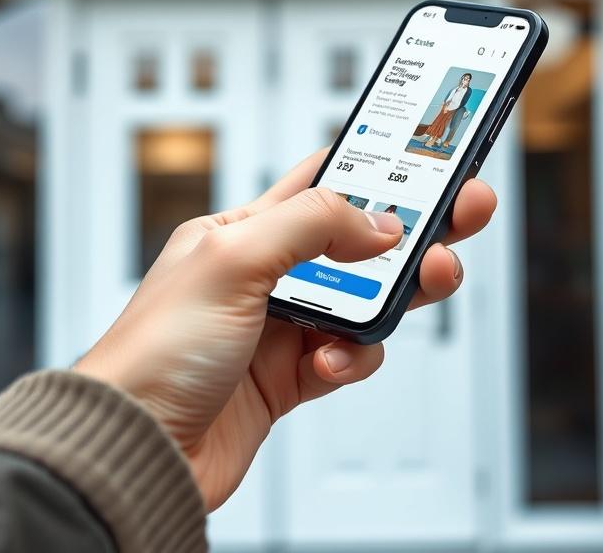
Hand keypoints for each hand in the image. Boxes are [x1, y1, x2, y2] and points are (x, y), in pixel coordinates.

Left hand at [74, 149, 495, 510]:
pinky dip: (353, 358)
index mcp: (242, 231)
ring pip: (365, 301)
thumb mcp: (230, 261)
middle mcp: (265, 274)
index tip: (426, 155)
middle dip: (413, 227)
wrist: (139, 448)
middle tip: (463, 213)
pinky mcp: (291, 377)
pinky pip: (349, 357)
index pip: (320, 182)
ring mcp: (280, 327)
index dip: (374, 166)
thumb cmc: (154, 351)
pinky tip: (331, 362)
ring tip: (424, 284)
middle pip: (358, 240)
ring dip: (395, 297)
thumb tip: (376, 222)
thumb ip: (309, 226)